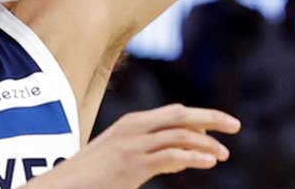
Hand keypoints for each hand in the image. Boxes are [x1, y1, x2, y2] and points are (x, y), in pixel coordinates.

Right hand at [34, 105, 239, 188]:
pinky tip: (209, 162)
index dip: (201, 117)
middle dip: (211, 118)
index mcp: (133, 123)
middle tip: (236, 126)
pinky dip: (194, 158)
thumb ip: (150, 153)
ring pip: (180, 135)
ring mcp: (133, 146)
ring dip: (207, 143)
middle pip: (181, 115)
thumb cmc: (90, 176)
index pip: (175, 113)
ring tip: (224, 154)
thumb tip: (180, 158)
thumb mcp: (122, 157)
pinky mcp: (132, 165)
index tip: (221, 127)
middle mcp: (134, 128)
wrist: (59, 186)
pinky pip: (171, 157)